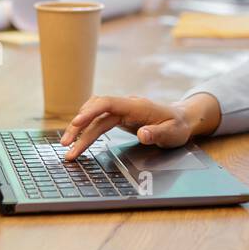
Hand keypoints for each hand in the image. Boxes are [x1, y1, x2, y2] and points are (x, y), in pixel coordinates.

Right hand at [60, 95, 194, 160]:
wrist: (182, 119)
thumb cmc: (177, 127)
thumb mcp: (173, 133)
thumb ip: (157, 134)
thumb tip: (142, 134)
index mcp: (137, 106)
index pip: (108, 103)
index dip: (90, 112)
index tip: (76, 123)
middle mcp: (126, 105)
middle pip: (96, 111)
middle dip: (79, 127)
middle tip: (66, 146)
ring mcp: (122, 110)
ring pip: (94, 116)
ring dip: (80, 129)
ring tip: (68, 146)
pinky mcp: (119, 117)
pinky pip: (98, 120)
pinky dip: (87, 128)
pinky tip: (78, 137)